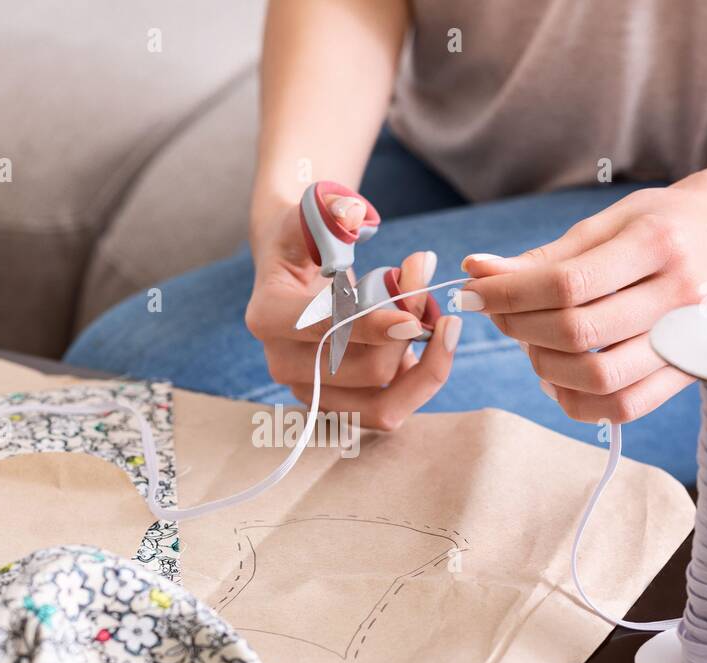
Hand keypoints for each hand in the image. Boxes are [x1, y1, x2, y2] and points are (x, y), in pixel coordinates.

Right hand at [246, 194, 461, 430]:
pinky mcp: (338, 405)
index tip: (414, 319)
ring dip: (424, 364)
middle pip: (367, 369)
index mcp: (268, 317)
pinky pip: (389, 410)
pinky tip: (430, 341)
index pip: (324, 330)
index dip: (371, 328)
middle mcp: (284, 365)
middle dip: (412, 328)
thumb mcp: (310, 212)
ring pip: (383, 404)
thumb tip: (352, 215)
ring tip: (438, 318)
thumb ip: (330, 209)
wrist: (294, 271)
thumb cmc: (305, 239)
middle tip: (424, 279)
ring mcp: (310, 391)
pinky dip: (419, 379)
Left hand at [459, 182, 706, 423]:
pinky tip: (557, 379)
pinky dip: (579, 403)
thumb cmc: (660, 224)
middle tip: (498, 315)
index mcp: (654, 244)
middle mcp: (675, 293)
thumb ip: (543, 256)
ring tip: (530, 344)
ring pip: (599, 377)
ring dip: (546, 367)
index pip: (567, 283)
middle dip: (519, 327)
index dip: (509, 294)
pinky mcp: (684, 370)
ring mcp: (683, 337)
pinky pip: (625, 406)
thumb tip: (476, 272)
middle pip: (577, 331)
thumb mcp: (606, 224)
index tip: (474, 292)